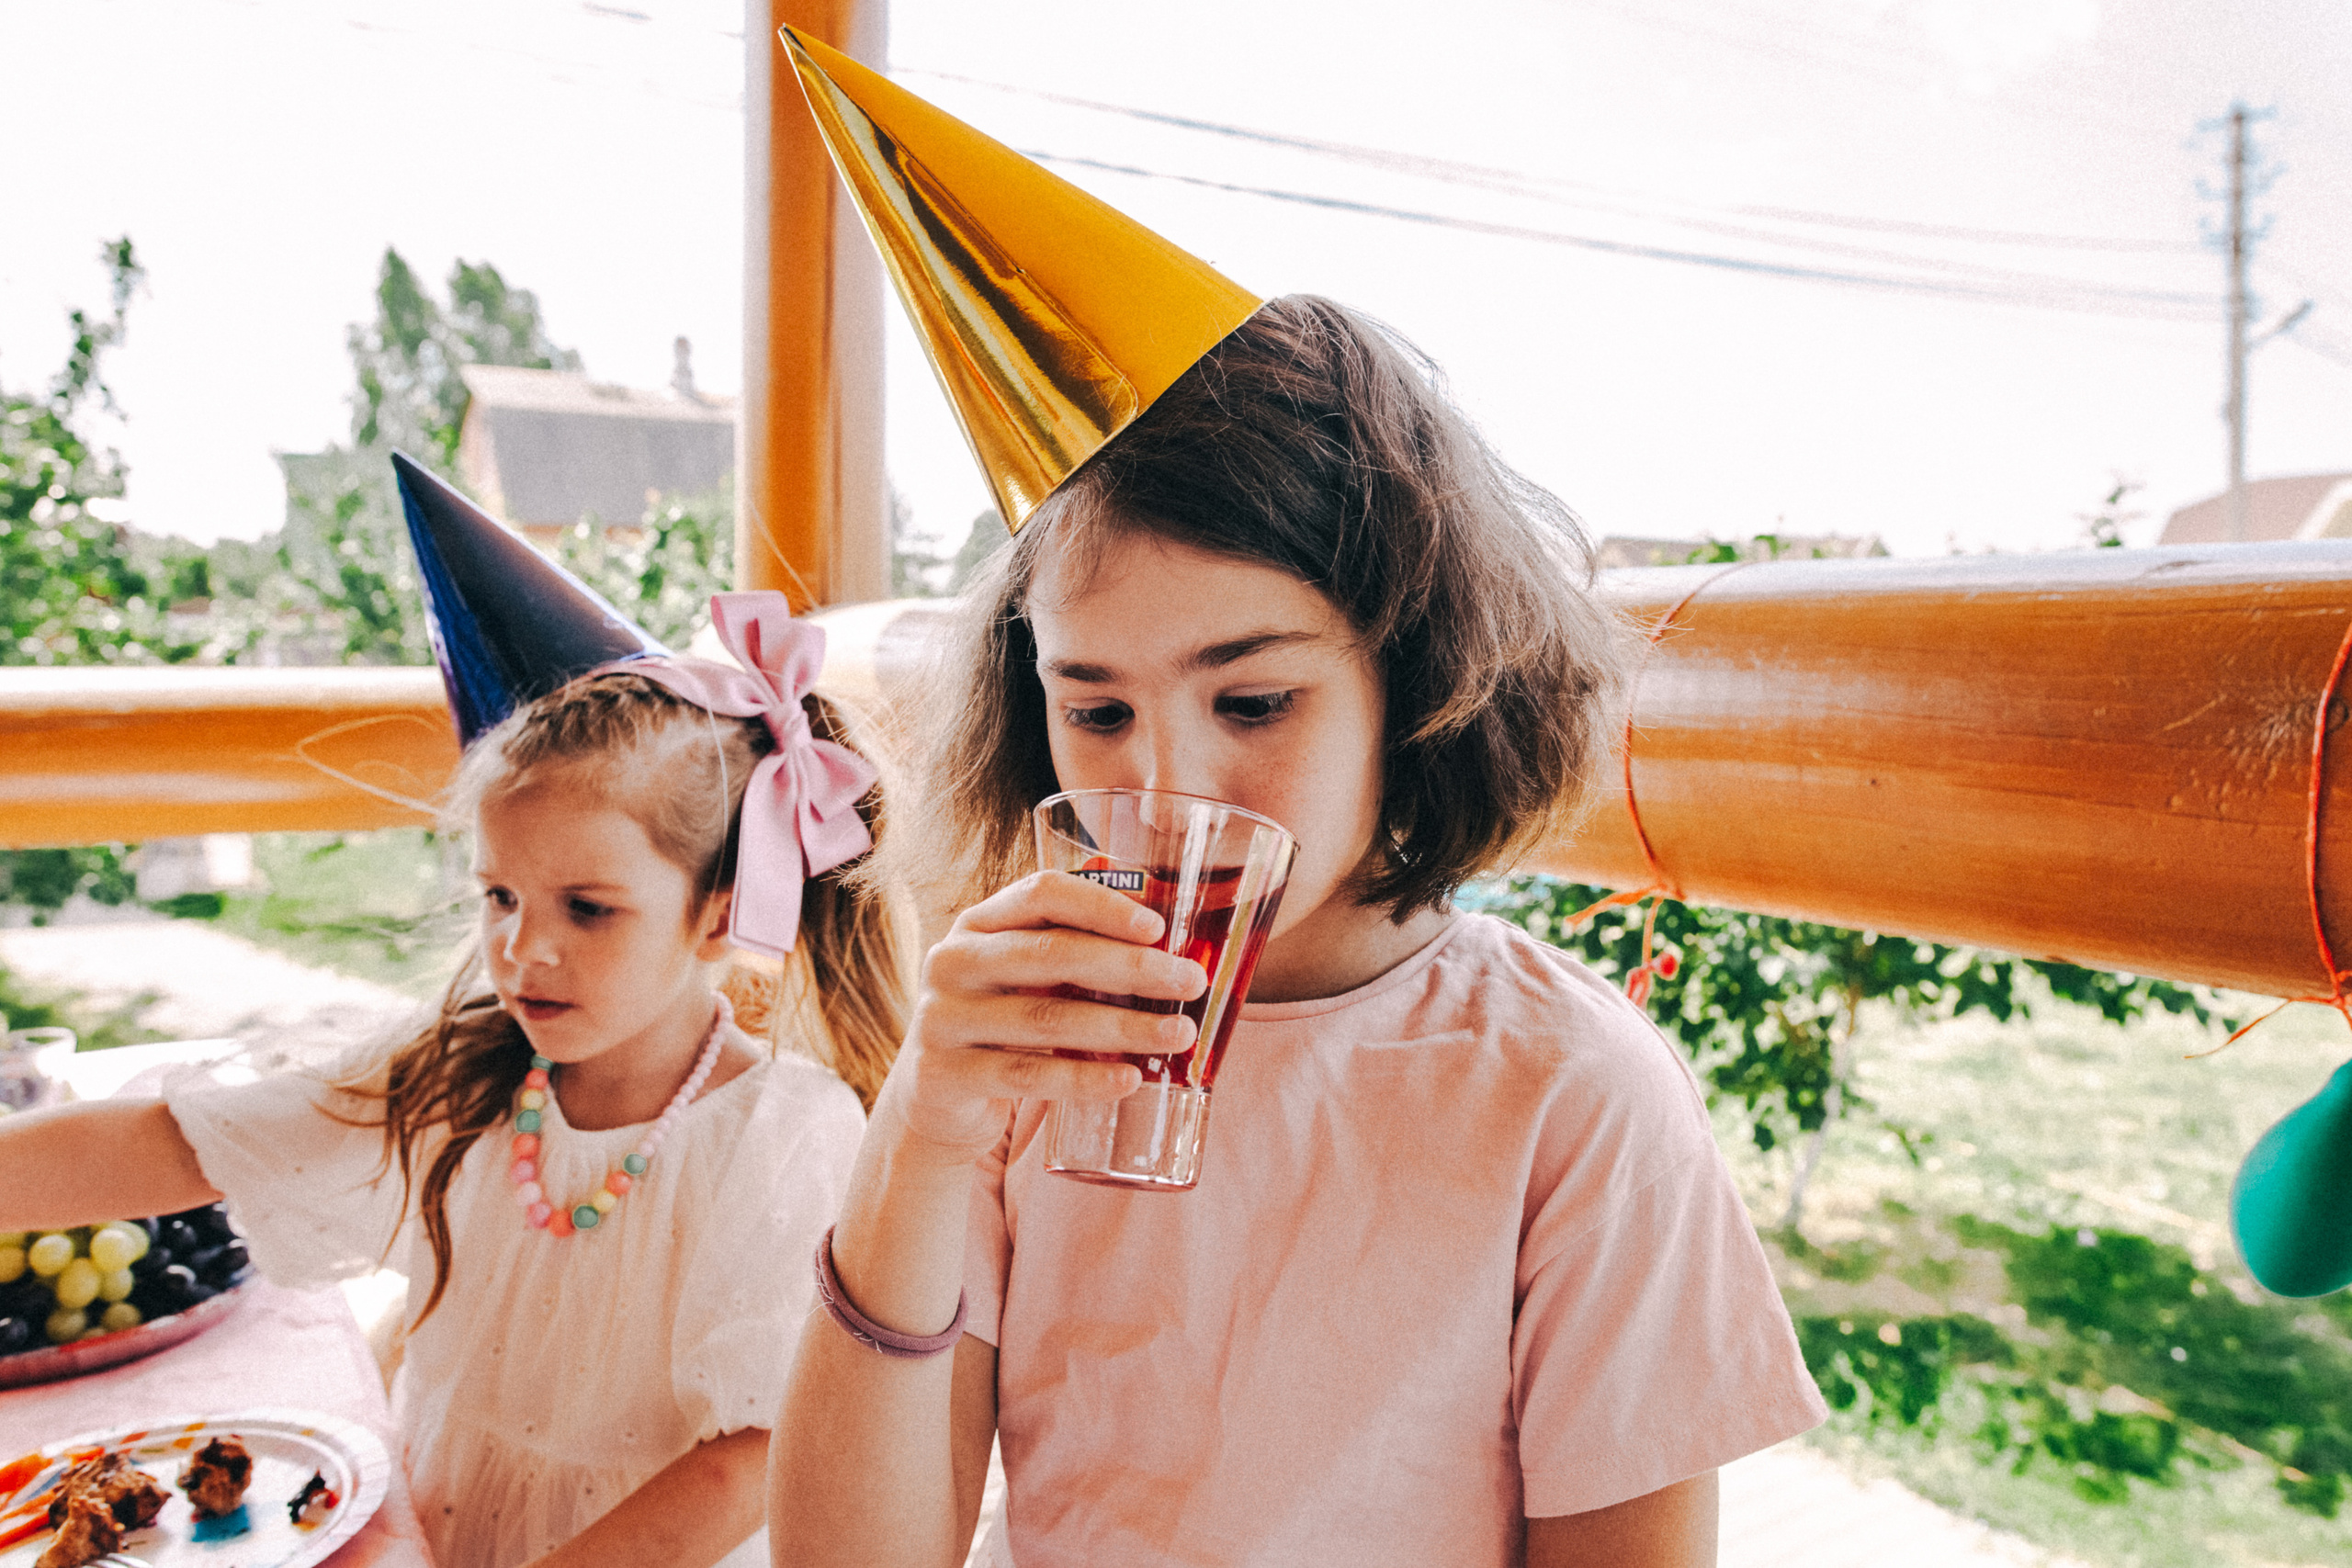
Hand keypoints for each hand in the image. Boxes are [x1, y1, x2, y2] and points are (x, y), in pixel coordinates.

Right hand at [875, 871, 1208, 1163]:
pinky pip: (1029, 1075)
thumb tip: (1172, 950)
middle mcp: (953, 961)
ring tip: (1178, 1035)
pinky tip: (1129, 1080)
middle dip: (1131, 967)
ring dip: (1122, 1027)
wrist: (934, 1100)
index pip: (1042, 894)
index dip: (1102, 906)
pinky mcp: (946, 1074)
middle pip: (1051, 955)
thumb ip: (1076, 954)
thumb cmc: (1001, 1024)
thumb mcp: (1024, 978)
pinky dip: (1085, 1078)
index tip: (1158, 927)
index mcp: (979, 923)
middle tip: (1191, 982)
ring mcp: (943, 1018)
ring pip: (1046, 1018)